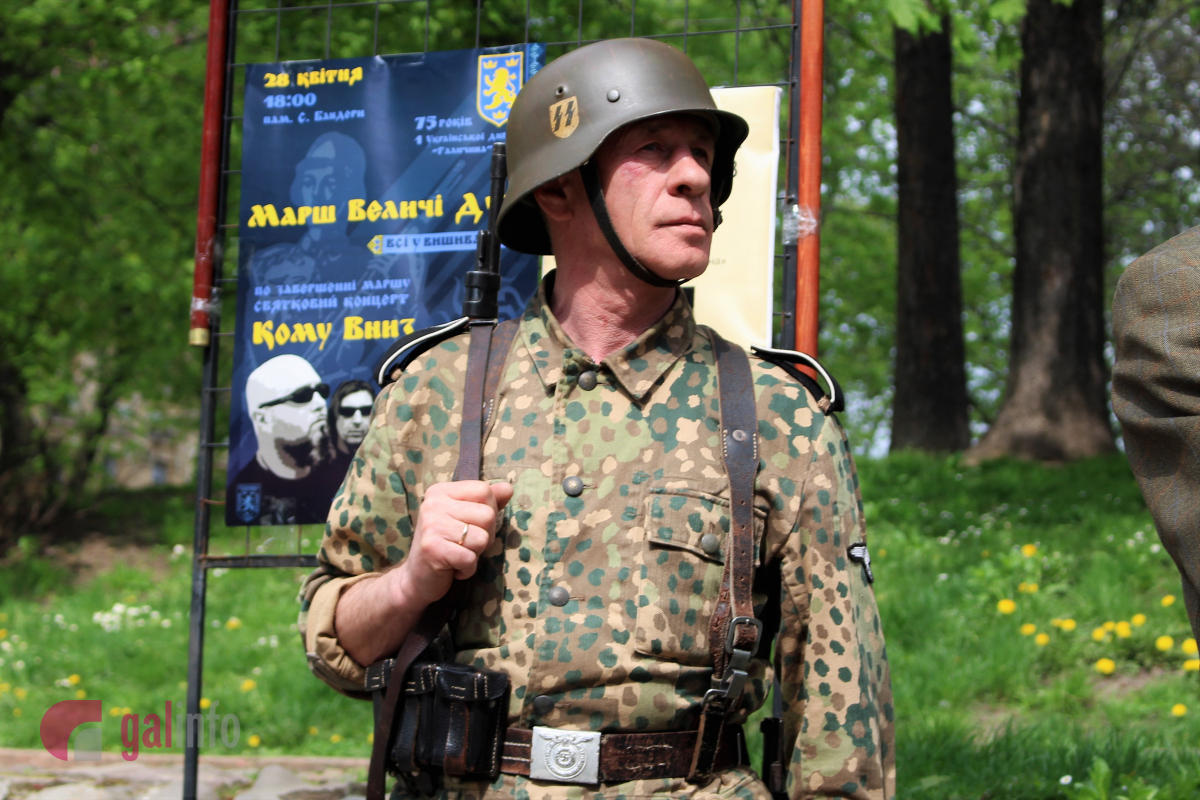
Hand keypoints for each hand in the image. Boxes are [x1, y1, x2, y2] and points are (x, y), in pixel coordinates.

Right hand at [392, 480, 513, 608]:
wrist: (417, 578)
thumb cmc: (447, 545)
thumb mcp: (466, 517)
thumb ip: (487, 502)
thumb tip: (508, 488)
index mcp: (441, 491)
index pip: (484, 490)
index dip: (489, 512)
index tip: (471, 525)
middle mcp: (433, 504)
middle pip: (487, 515)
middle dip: (485, 536)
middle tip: (464, 545)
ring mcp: (431, 525)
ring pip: (482, 538)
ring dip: (476, 554)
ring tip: (457, 554)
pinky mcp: (433, 549)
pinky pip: (470, 559)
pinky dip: (467, 569)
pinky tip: (452, 567)